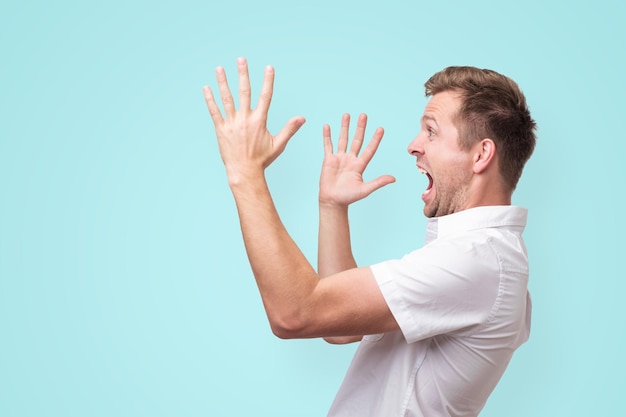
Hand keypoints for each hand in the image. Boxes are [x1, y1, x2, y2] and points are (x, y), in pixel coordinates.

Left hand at [203, 57, 304, 181]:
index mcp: (259, 121)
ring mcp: (232, 123)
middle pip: (244, 92)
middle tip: (241, 59)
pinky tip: (206, 88)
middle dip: (243, 74)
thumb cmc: (262, 159)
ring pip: (226, 98)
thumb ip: (289, 129)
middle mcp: (245, 119)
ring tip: (219, 68)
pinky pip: (214, 111)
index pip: (265, 96)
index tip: (269, 67)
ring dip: (223, 82)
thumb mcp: (278, 144)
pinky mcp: (221, 129)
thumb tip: (303, 118)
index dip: (268, 81)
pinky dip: (210, 100)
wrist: (244, 172)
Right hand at [319, 113, 394, 206]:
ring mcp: (339, 158)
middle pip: (357, 140)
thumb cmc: (348, 197)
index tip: (381, 128)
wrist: (333, 201)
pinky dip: (327, 136)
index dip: (375, 139)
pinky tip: (327, 127)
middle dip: (360, 127)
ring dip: (344, 127)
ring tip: (347, 115)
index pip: (369, 149)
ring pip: (343, 139)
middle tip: (363, 115)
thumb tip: (393, 178)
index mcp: (360, 165)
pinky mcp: (329, 160)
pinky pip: (328, 146)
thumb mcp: (365, 189)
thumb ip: (378, 182)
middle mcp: (351, 159)